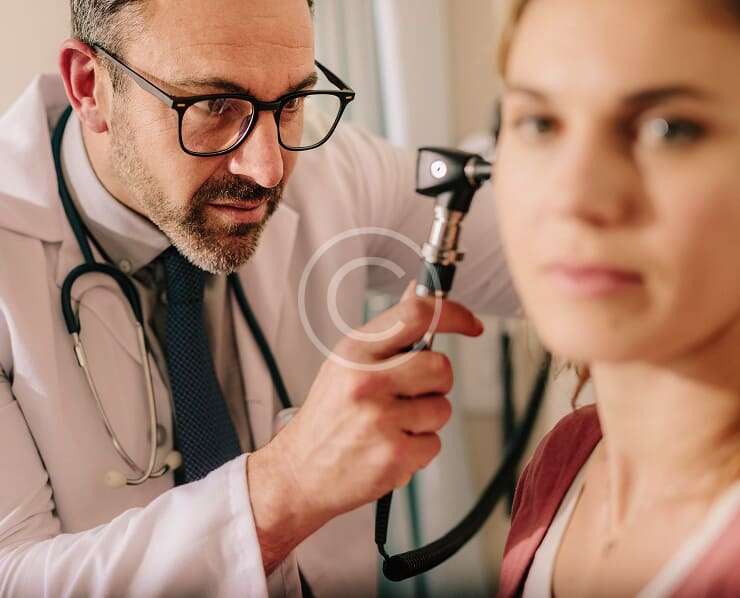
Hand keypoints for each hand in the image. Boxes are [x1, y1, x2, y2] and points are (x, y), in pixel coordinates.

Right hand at [247, 289, 483, 573]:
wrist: (299, 471)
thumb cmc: (328, 416)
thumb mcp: (346, 364)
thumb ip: (387, 333)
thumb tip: (417, 293)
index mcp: (355, 351)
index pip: (416, 315)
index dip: (453, 314)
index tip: (471, 324)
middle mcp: (366, 380)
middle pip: (441, 367)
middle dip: (435, 384)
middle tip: (409, 396)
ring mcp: (380, 419)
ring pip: (442, 408)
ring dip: (425, 420)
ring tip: (390, 426)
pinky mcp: (393, 455)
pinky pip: (434, 444)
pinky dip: (418, 450)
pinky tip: (388, 448)